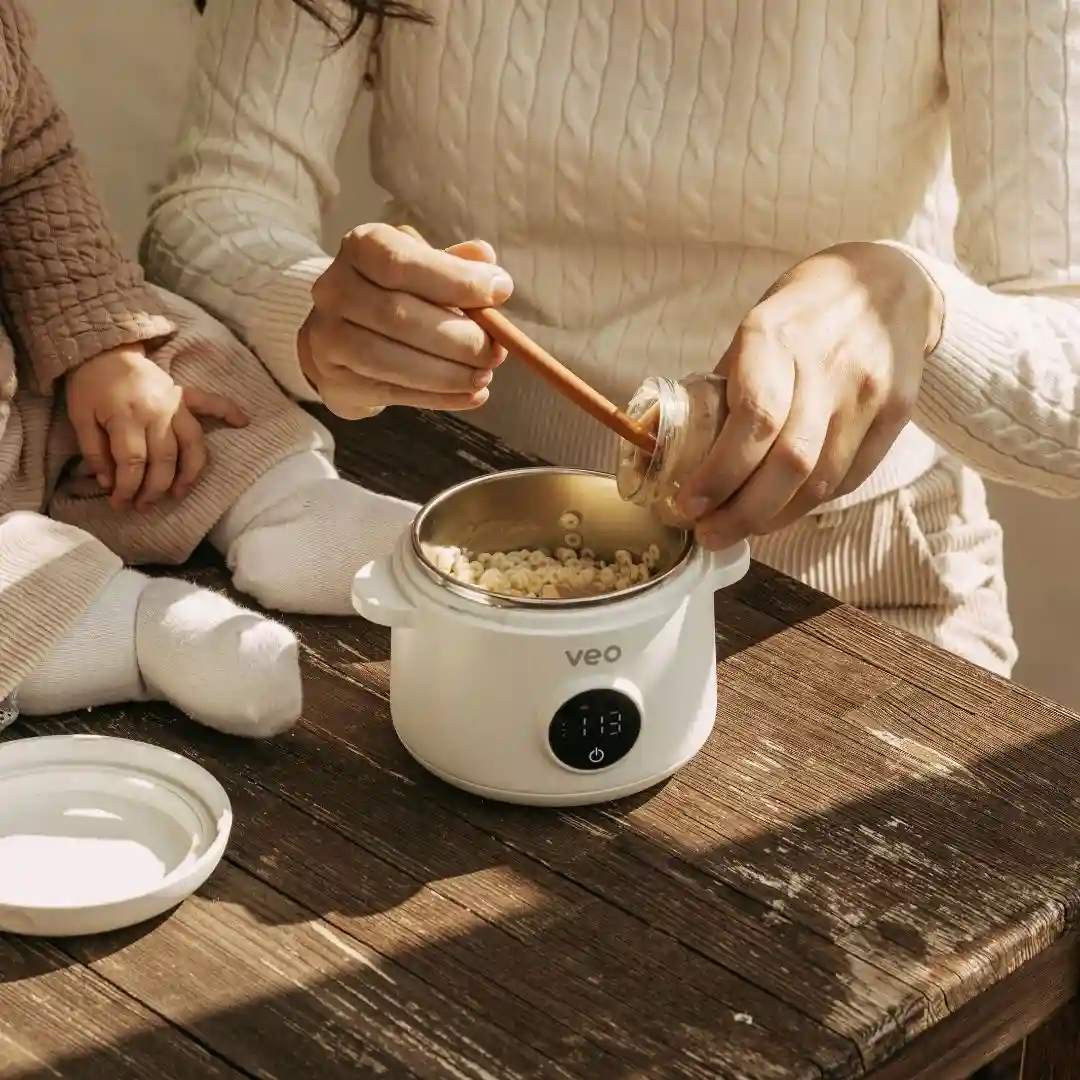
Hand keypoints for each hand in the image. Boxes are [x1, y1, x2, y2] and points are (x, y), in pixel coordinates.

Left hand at [65, 346, 247, 510]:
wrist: (102, 351)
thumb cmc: (89, 386)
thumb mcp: (79, 418)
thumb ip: (94, 452)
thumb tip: (109, 483)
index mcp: (126, 416)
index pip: (133, 461)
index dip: (127, 487)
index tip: (120, 502)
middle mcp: (157, 412)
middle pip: (165, 459)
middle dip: (155, 488)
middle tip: (143, 506)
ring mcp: (175, 404)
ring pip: (193, 444)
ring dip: (190, 473)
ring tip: (179, 493)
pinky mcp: (185, 396)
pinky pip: (211, 403)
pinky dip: (229, 411)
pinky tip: (243, 422)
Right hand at [299, 223, 513, 418]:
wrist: (340, 335)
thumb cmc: (392, 292)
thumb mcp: (421, 265)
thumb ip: (453, 263)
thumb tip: (486, 260)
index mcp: (361, 247)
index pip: (404, 263)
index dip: (456, 281)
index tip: (500, 292)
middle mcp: (335, 289)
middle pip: (399, 316)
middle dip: (458, 338)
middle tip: (495, 351)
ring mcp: (329, 337)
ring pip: (392, 360)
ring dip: (449, 374)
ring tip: (484, 375)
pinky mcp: (336, 380)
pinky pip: (393, 393)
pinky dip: (439, 398)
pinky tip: (470, 395)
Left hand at [676, 241, 943, 548]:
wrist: (890, 284)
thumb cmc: (804, 313)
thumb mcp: (754, 329)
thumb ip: (724, 387)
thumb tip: (679, 450)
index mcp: (774, 339)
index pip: (753, 420)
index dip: (719, 474)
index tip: (687, 504)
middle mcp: (825, 366)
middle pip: (789, 463)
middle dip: (742, 512)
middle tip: (708, 534)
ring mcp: (866, 393)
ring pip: (820, 480)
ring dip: (773, 517)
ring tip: (738, 530)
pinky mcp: (895, 414)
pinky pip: (848, 478)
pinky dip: (807, 504)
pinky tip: (780, 511)